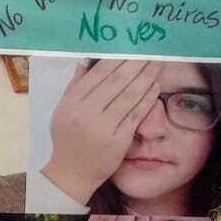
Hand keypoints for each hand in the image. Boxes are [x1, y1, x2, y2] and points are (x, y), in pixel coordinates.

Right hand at [40, 59, 164, 205]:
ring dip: (147, 76)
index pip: (99, 74)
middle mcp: (88, 113)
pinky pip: (137, 114)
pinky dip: (148, 97)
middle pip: (118, 81)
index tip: (133, 47)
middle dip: (137, 63)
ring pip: (130, 95)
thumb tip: (87, 62)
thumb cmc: (67, 139)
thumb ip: (74, 86)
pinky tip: (156, 85)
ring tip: (158, 63)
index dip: (119, 58)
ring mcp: (105, 127)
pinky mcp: (119, 140)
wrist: (71, 174)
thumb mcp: (62, 111)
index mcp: (73, 102)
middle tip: (151, 50)